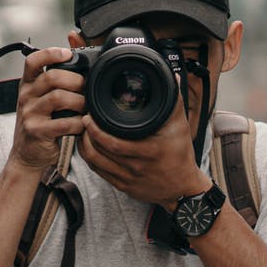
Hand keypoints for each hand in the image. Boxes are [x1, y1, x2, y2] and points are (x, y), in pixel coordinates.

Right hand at [9, 47, 86, 173]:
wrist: (28, 155)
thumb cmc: (40, 123)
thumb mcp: (42, 98)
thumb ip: (55, 79)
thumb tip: (75, 54)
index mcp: (27, 85)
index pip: (33, 61)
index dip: (50, 53)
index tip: (67, 54)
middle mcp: (26, 96)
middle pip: (52, 77)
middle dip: (75, 80)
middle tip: (86, 88)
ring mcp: (30, 114)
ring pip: (59, 97)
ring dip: (79, 101)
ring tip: (85, 107)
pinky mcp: (37, 131)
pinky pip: (64, 122)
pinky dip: (78, 123)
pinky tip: (81, 124)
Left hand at [79, 101, 207, 209]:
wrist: (182, 189)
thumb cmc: (180, 156)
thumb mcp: (180, 127)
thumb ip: (174, 101)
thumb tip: (172, 77)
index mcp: (148, 151)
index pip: (113, 143)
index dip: (97, 131)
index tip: (90, 116)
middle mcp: (135, 167)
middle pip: (99, 152)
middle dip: (87, 135)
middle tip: (83, 120)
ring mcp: (127, 179)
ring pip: (95, 163)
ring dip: (85, 146)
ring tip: (83, 132)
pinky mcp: (122, 186)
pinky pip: (99, 172)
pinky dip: (90, 159)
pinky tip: (88, 147)